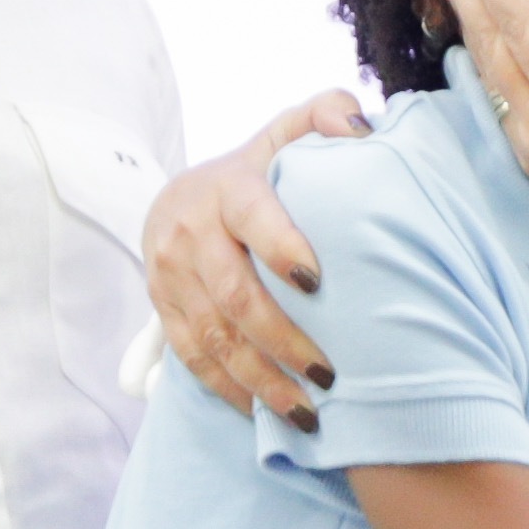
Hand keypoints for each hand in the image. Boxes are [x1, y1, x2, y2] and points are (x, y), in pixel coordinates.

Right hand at [145, 92, 366, 422]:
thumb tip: (365, 127)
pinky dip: (229, 389)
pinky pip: (192, 358)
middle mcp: (190, 233)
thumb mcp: (286, 135)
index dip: (281, 247)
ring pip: (213, 337)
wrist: (180, 199)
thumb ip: (326, 116)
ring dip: (259, 379)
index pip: (253, 218)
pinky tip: (263, 413)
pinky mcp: (163, 309)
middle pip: (234, 295)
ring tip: (304, 412)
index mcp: (227, 189)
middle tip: (327, 375)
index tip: (316, 281)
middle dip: (282, 340)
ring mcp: (171, 276)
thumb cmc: (256, 172)